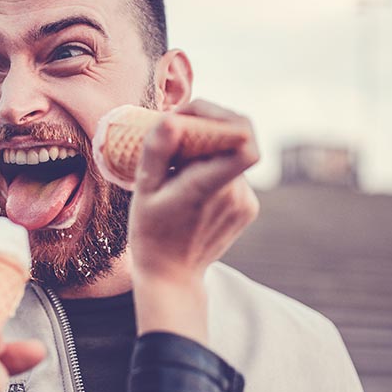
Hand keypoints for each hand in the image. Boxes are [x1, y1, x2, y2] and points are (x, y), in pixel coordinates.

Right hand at [129, 100, 259, 343]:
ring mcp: (246, 202)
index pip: (243, 141)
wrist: (172, 276)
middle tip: (175, 133)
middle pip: (233, 141)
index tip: (191, 115)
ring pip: (229, 157)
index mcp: (208, 188)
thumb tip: (172, 119)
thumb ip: (158, 153)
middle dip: (204, 128)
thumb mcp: (143, 192)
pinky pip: (233, 174)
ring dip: (205, 153)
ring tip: (176, 171)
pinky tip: (190, 190)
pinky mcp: (248, 208)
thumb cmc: (151, 233)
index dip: (223, 117)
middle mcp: (235, 194)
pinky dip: (213, 170)